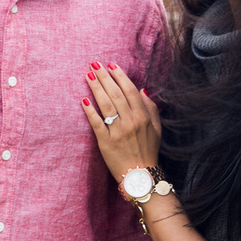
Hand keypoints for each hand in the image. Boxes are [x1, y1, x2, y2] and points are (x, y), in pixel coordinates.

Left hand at [80, 62, 161, 183]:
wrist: (141, 175)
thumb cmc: (148, 150)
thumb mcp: (157, 128)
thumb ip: (151, 108)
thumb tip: (142, 90)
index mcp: (143, 117)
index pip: (130, 91)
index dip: (120, 76)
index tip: (111, 65)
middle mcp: (131, 122)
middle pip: (116, 94)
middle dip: (104, 77)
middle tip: (94, 64)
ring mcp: (118, 132)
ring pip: (106, 105)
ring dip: (96, 88)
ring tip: (88, 76)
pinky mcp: (106, 142)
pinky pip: (97, 123)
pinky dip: (90, 111)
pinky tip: (83, 100)